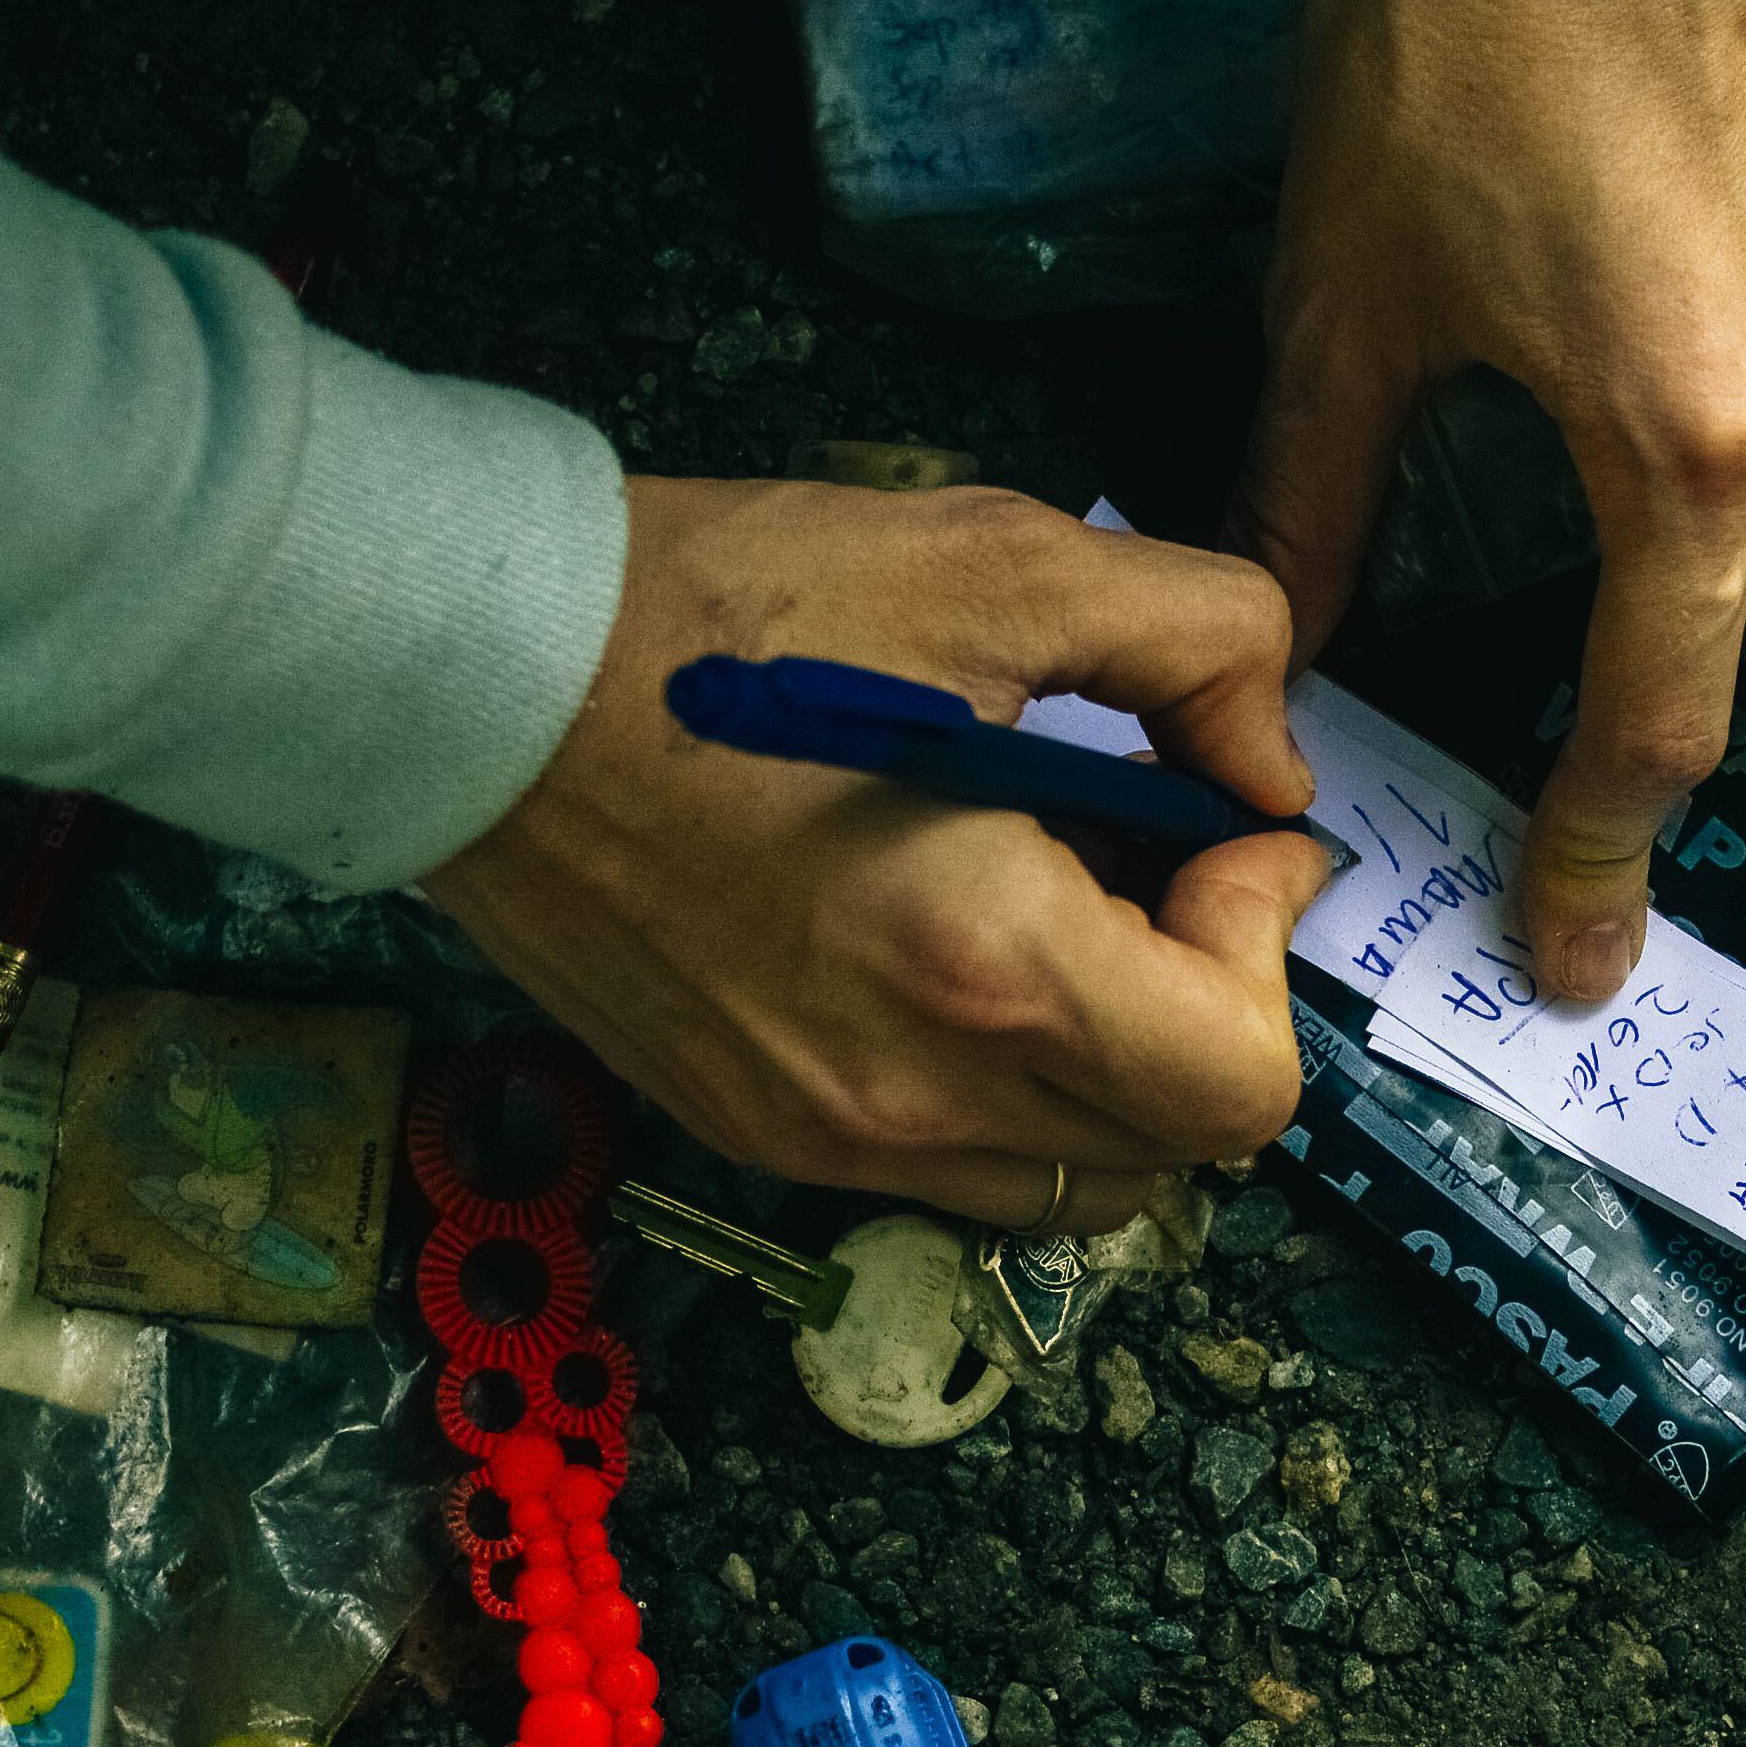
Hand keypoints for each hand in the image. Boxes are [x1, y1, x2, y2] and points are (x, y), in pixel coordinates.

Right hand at [425, 478, 1330, 1229]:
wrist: (469, 680)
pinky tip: (948, 944)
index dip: (1269, 945)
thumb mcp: (1000, 562)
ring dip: (1112, 1066)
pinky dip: (998, 1084)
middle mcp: (910, 1093)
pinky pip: (944, 1165)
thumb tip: (1276, 760)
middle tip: (1160, 859)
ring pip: (1067, 1184)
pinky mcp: (751, 1129)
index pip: (1243, 1082)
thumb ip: (1202, 644)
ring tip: (1061, 908)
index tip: (1232, 826)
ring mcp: (823, 1133)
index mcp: (989, 966)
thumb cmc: (712, 612)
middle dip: (1209, 1003)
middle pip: (1176, 1152)